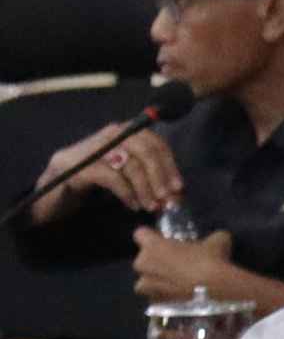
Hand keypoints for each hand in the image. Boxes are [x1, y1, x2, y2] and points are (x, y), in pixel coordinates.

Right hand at [30, 121, 179, 222]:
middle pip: (145, 150)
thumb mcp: (120, 173)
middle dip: (160, 176)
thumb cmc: (90, 183)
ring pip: (130, 164)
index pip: (154, 142)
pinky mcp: (77, 166)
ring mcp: (91, 149)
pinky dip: (127, 193)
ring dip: (146, 188)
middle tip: (168, 199)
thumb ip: (143, 174)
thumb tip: (174, 189)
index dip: (169, 164)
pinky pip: (112, 177)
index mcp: (122, 133)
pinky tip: (133, 205)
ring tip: (152, 206)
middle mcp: (108, 135)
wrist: (49, 193)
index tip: (179, 186)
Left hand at [131, 228, 283, 311]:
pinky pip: (160, 298)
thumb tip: (218, 239)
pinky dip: (170, 297)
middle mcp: (143, 267)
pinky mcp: (156, 306)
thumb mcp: (219, 241)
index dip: (152, 237)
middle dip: (157, 263)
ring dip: (161, 281)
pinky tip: (187, 297)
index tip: (163, 240)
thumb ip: (211, 239)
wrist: (217, 292)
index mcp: (152, 246)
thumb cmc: (214, 261)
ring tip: (182, 284)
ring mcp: (148, 289)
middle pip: (144, 261)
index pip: (141, 235)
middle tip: (178, 264)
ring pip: (150, 282)